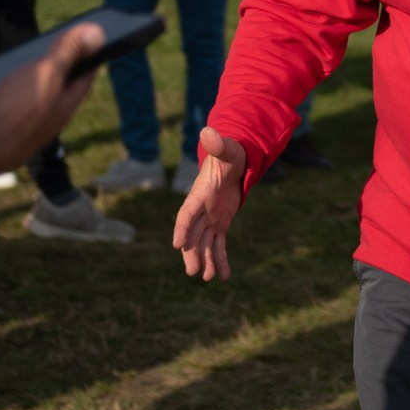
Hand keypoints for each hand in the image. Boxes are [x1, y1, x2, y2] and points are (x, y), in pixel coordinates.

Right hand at [0, 21, 105, 182]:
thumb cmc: (13, 113)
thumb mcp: (45, 73)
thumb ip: (68, 53)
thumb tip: (97, 33)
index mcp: (62, 108)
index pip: (83, 79)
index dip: (88, 59)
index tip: (92, 43)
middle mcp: (44, 122)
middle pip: (53, 89)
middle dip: (52, 68)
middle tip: (52, 48)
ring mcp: (18, 129)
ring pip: (24, 98)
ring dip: (19, 79)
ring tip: (14, 62)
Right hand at [173, 126, 248, 280]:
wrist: (233, 163)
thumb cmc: (229, 154)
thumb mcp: (227, 149)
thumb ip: (218, 144)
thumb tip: (208, 130)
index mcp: (199, 195)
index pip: (187, 214)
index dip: (182, 228)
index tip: (177, 245)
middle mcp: (201, 210)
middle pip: (193, 235)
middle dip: (192, 253)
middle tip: (193, 272)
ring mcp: (209, 219)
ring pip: (204, 244)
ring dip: (205, 260)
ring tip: (208, 278)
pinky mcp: (220, 225)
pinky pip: (219, 245)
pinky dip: (220, 260)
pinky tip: (223, 276)